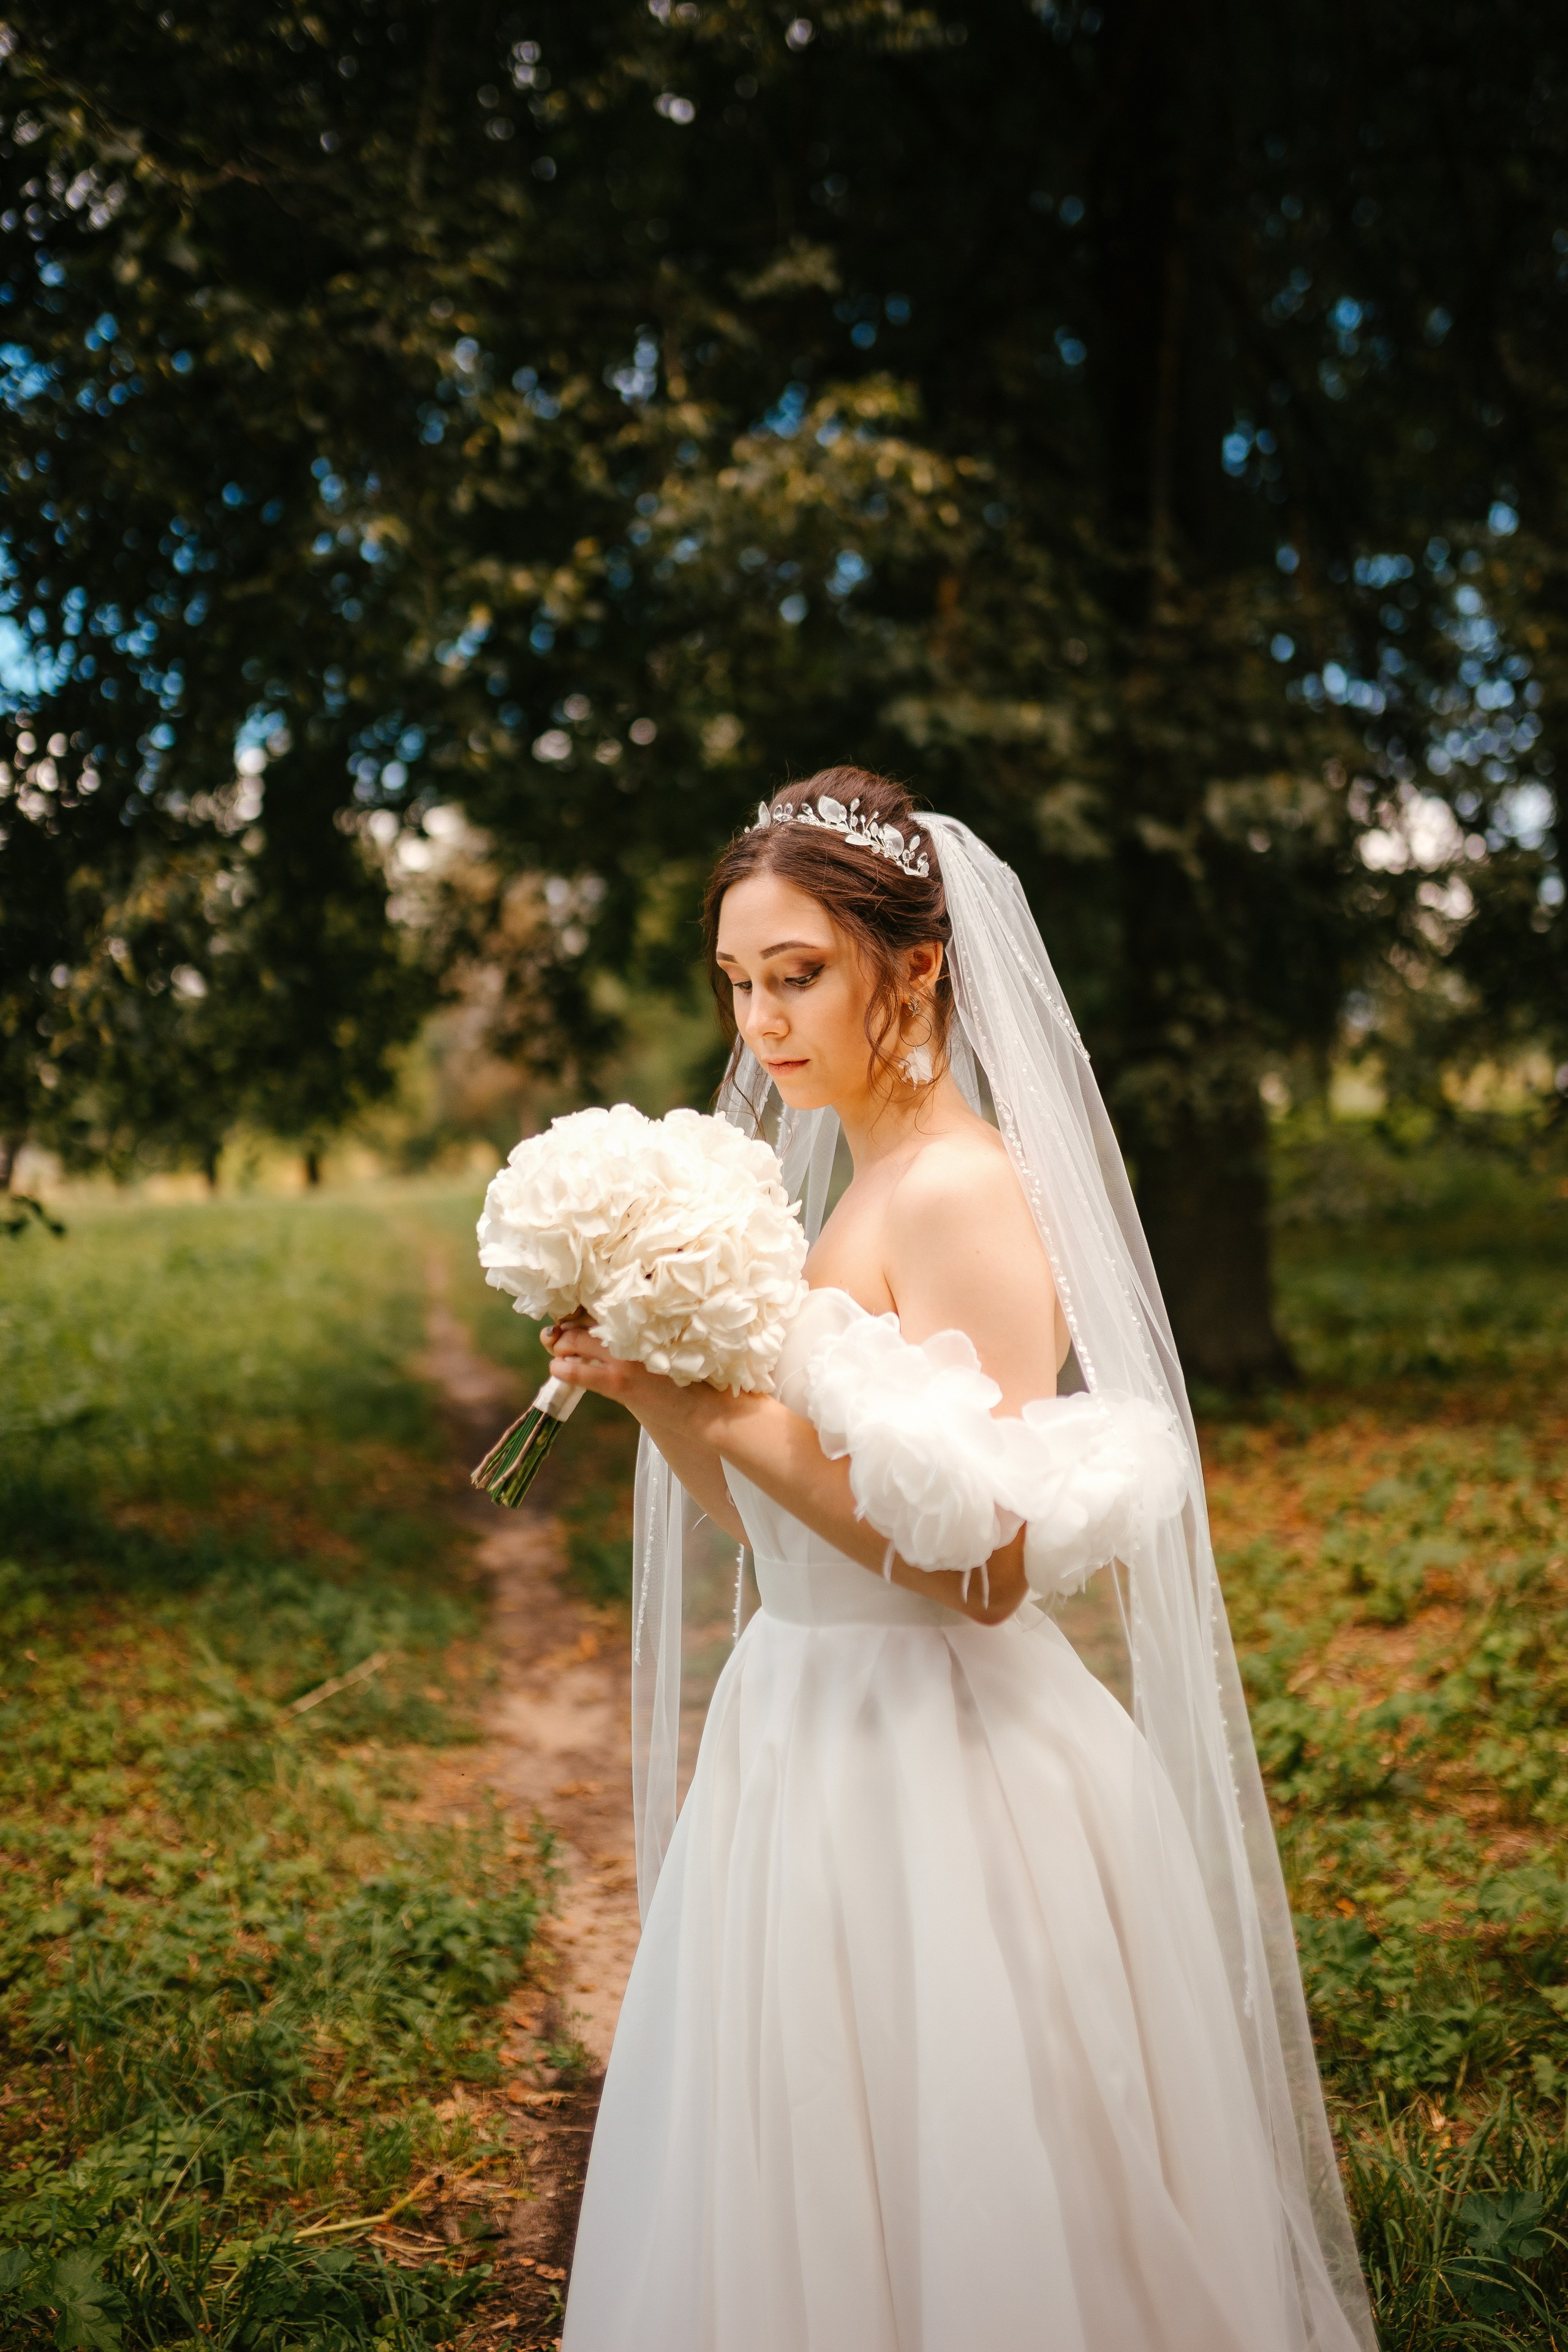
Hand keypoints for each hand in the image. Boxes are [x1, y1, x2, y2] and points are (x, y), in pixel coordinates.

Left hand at [542, 1317, 739, 1448]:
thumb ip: (649, 1333)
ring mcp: (623, 1356)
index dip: (582, 1310)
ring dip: (562, 1346)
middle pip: (582, 1320)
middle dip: (566, 1327)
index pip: (601, 1304)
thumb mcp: (674, 1344)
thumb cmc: (699, 1374)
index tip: (574, 1315)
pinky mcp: (619, 1382)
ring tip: (560, 1351)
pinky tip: (558, 1368)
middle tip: (559, 1334)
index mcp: (645, 1317)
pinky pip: (580, 1372)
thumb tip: (636, 1331)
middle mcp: (631, 1331)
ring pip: (575, 1342)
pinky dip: (564, 1369)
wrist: (709, 1407)